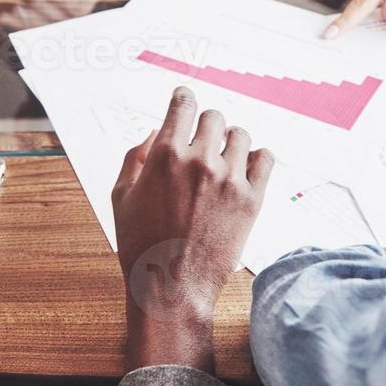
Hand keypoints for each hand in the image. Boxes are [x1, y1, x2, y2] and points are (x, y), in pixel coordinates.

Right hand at [110, 88, 274, 370]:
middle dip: (205, 125)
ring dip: (230, 140)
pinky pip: (265, 158)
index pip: (184, 104)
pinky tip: (245, 167)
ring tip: (223, 156)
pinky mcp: (252, 200)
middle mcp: (200, 161)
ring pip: (240, 134)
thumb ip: (135, 155)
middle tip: (202, 141)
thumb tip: (156, 130)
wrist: (172, 287)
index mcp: (165, 155)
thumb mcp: (121, 196)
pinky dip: (256, 157)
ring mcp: (229, 179)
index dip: (183, 98)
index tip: (184, 100)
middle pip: (214, 117)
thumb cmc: (141, 244)